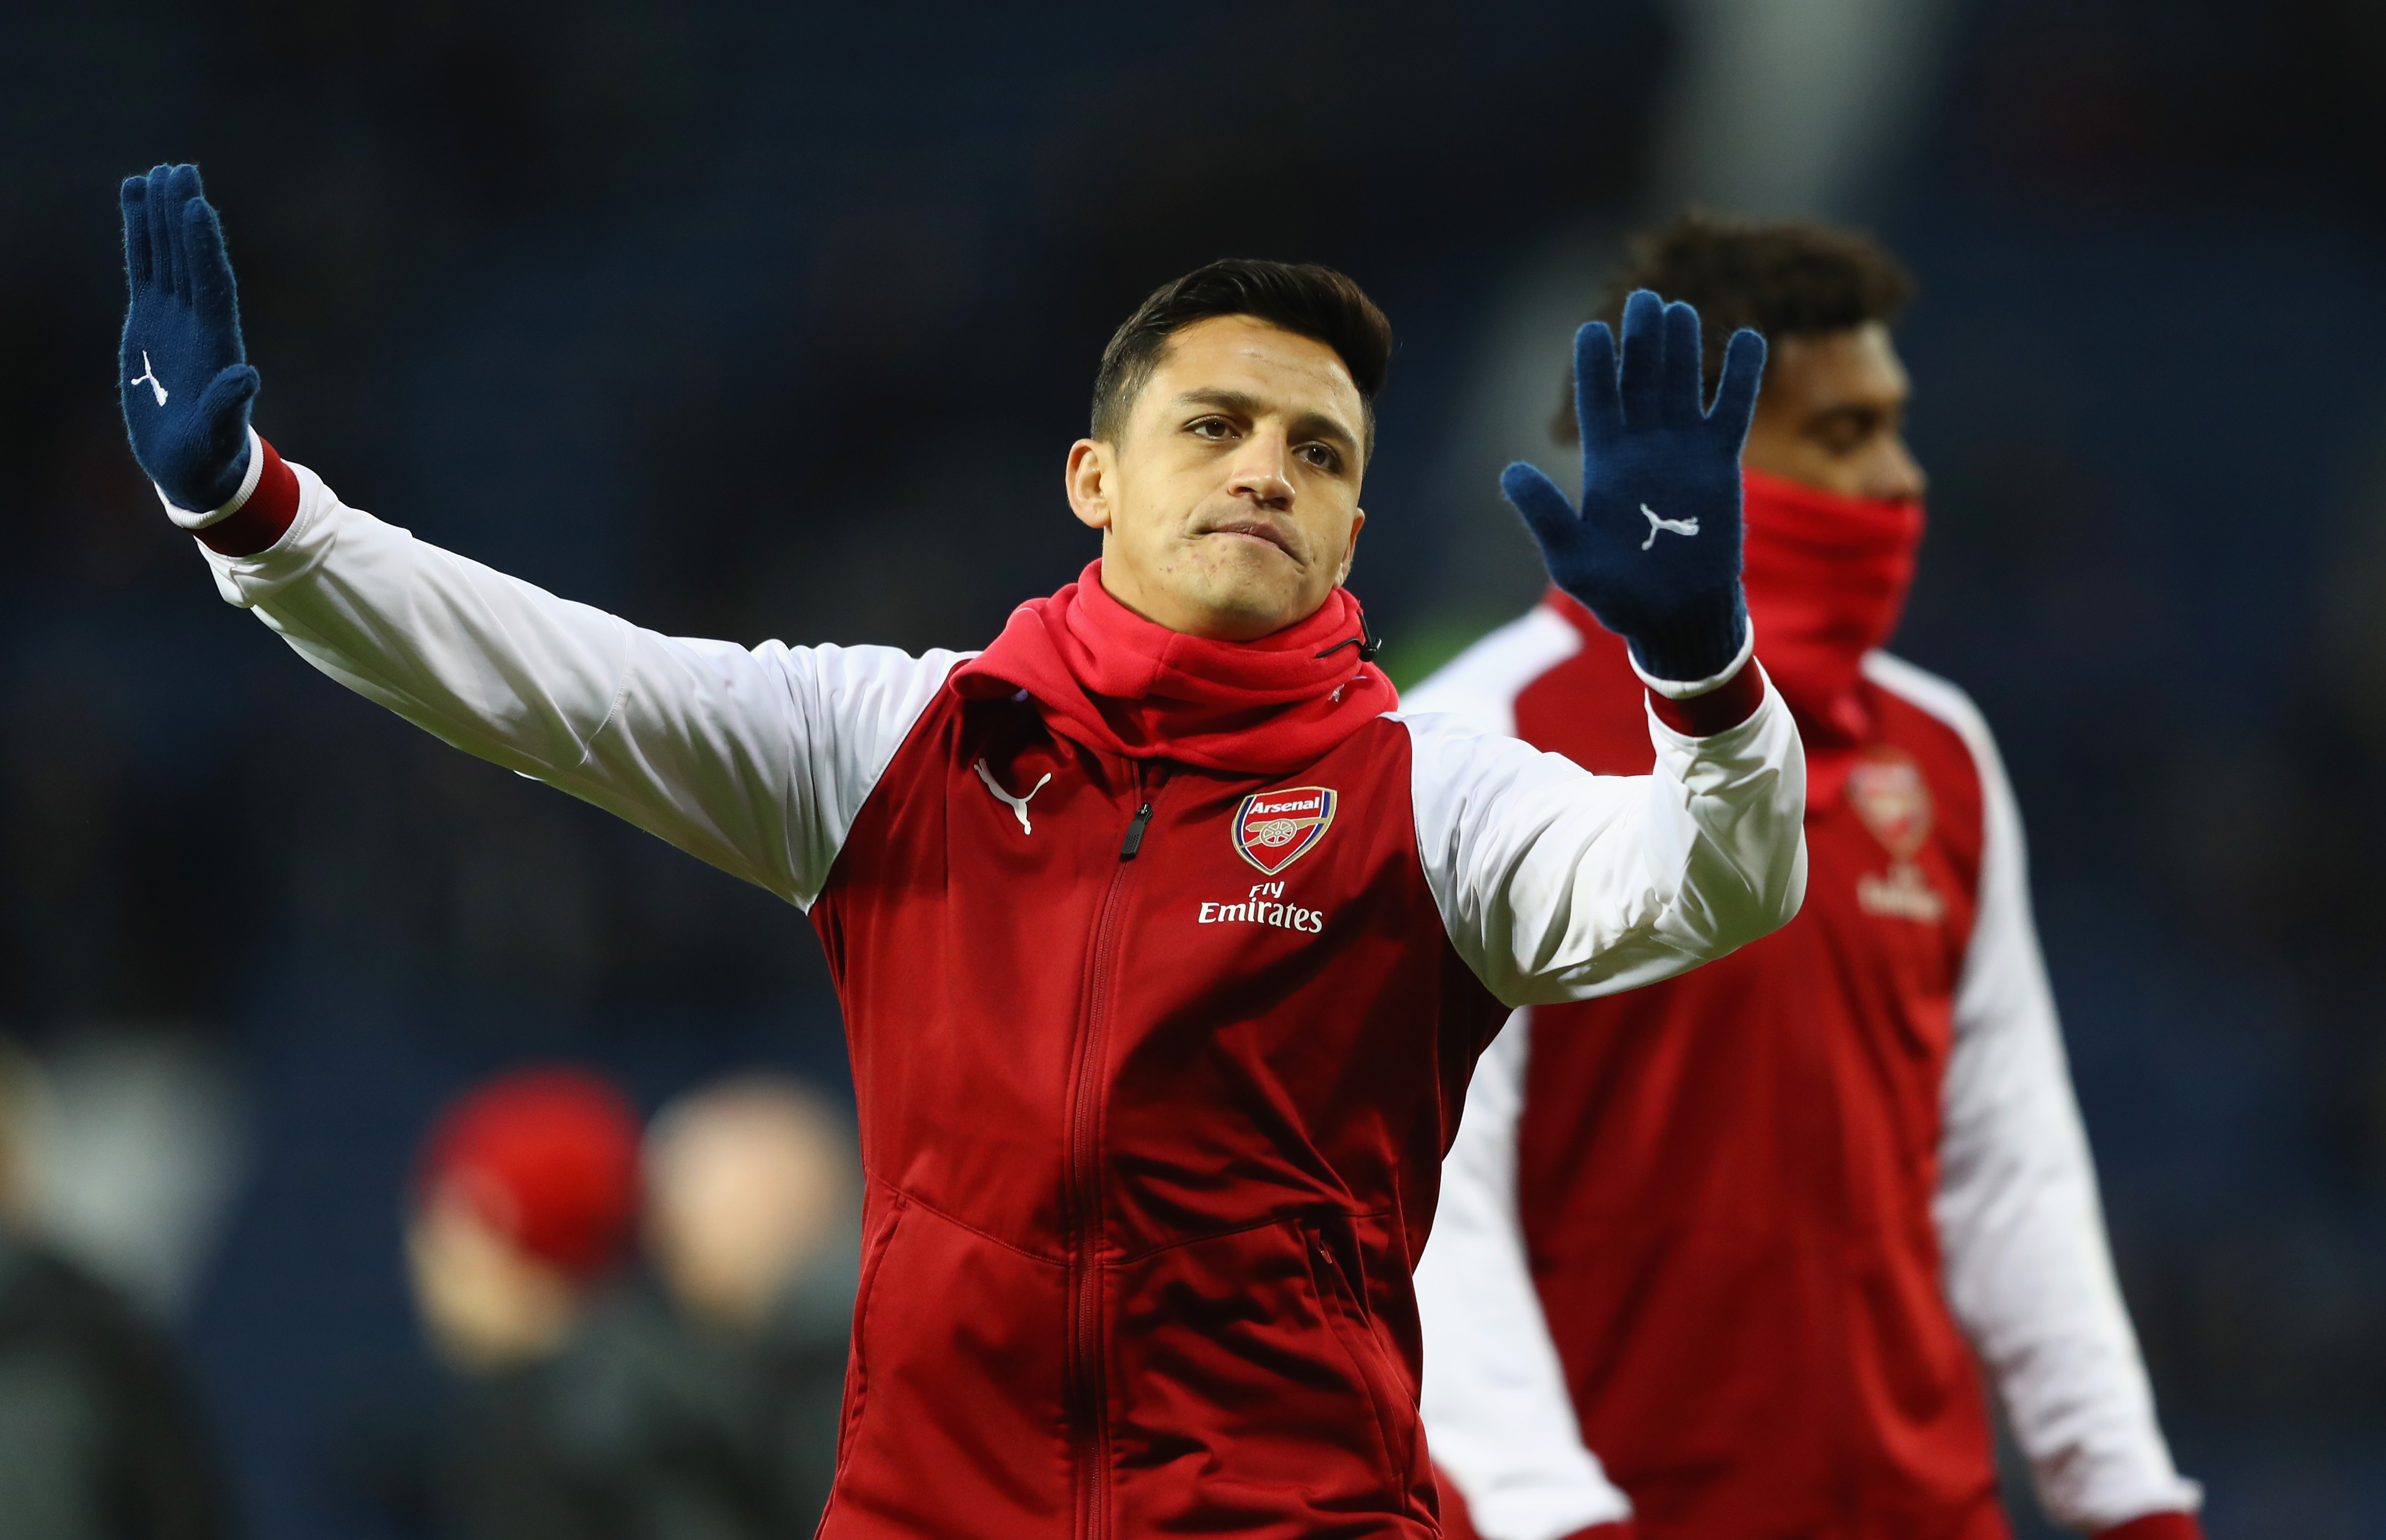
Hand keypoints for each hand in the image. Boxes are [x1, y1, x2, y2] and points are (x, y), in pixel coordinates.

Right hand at [120, 163, 258, 514]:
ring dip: (161, 216)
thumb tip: (248, 376)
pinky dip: (140, 235)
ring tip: (155, 174)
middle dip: (184, 217)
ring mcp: (173, 318)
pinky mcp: (149, 320)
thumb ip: (226, 407)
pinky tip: (134, 200)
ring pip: (167, 256)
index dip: (204, 248)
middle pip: (191, 260)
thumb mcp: (214, 437)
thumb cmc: (206, 458)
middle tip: (178, 170)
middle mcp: (199, 323)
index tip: (197, 207)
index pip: (212, 286)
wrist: (192, 466)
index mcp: (217, 345)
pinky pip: (145, 267)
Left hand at [1503, 290, 1764, 686]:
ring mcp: (1683, 452)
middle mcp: (1643, 449)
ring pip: (1682, 387)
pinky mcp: (1720, 464)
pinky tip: (1750, 339)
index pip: (1599, 402)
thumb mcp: (1572, 558)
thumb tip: (1511, 471)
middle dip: (1641, 342)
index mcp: (1605, 465)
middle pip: (1641, 382)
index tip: (1592, 330)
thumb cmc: (1620, 595)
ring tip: (1679, 310)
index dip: (1596, 367)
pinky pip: (1732, 411)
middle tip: (1642, 299)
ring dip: (1682, 349)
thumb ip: (1546, 514)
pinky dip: (1741, 377)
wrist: (1676, 615)